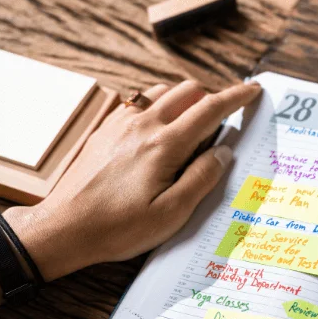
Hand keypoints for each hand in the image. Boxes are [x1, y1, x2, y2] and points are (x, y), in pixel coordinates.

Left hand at [3, 80, 260, 280]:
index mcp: (165, 145)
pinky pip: (138, 103)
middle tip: (224, 120)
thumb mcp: (172, 213)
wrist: (64, 228)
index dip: (236, 97)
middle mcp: (143, 125)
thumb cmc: (119, 227)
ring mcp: (120, 124)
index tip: (253, 90)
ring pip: (161, 92)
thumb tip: (224, 152)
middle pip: (187, 91)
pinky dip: (158, 106)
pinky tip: (158, 131)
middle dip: (211, 98)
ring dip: (183, 100)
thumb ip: (203, 178)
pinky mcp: (105, 130)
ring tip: (192, 126)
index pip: (210, 109)